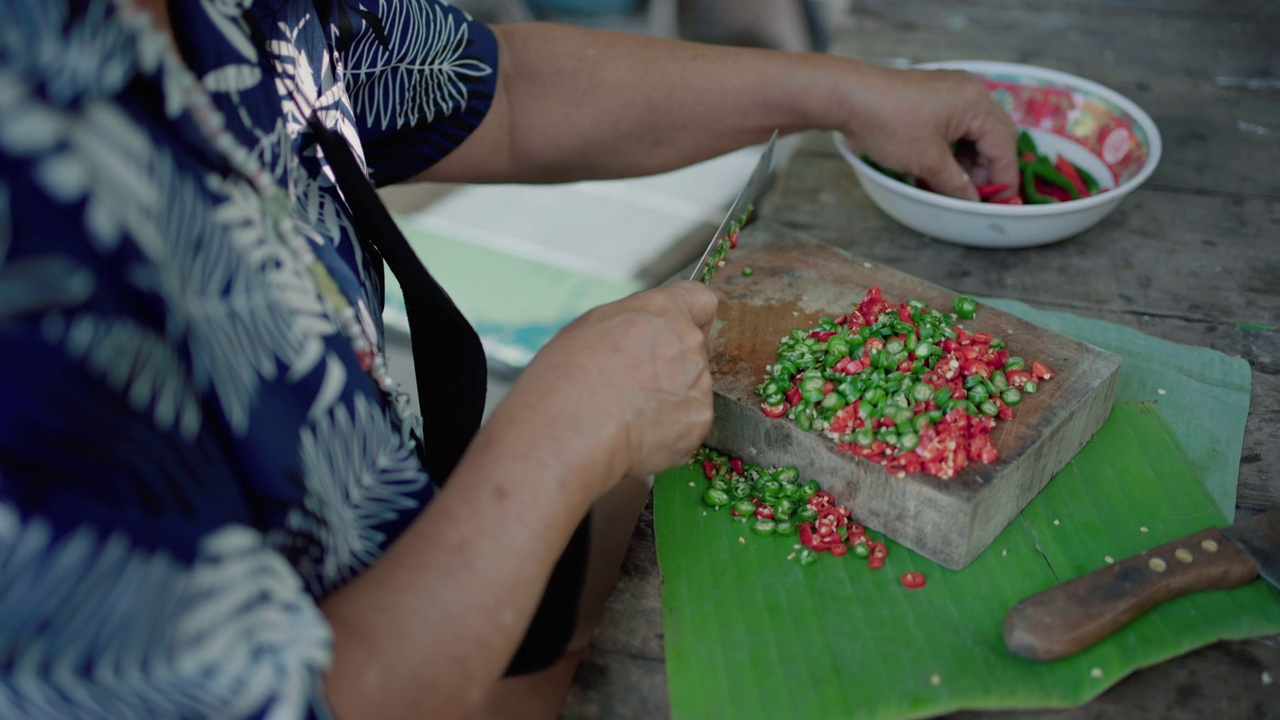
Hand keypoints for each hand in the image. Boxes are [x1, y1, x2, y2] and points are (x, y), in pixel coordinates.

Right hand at [508, 281, 717, 494]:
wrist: (572, 429)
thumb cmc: (568, 377)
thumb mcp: (591, 325)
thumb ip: (631, 323)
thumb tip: (639, 332)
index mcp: (662, 311)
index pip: (700, 300)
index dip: (688, 316)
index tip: (675, 328)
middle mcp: (687, 342)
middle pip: (692, 348)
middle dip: (669, 362)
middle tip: (632, 381)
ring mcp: (698, 383)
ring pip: (692, 386)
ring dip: (670, 396)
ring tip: (630, 411)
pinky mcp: (698, 421)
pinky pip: (689, 421)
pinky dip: (670, 428)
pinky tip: (639, 431)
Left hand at [840, 65, 1019, 200]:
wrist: (849, 97)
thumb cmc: (888, 123)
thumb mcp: (926, 161)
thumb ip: (955, 184)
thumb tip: (972, 201)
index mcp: (976, 103)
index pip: (1004, 145)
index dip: (1004, 178)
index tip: (999, 203)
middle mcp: (970, 91)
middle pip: (996, 135)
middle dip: (990, 167)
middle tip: (977, 194)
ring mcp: (952, 90)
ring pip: (977, 131)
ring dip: (972, 159)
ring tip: (955, 183)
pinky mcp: (935, 94)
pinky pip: (959, 123)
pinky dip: (956, 147)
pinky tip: (943, 166)